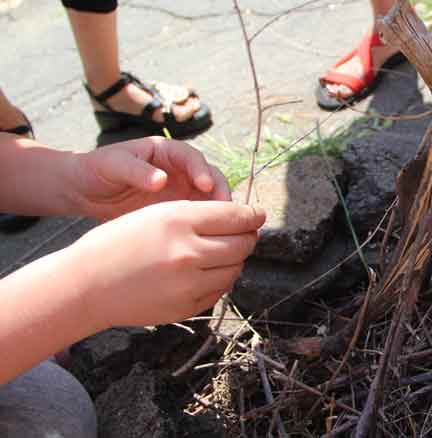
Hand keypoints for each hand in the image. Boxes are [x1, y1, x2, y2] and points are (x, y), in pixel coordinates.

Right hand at [69, 201, 264, 328]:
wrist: (87, 285)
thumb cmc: (120, 242)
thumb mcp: (158, 213)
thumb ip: (201, 214)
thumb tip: (244, 218)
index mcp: (179, 221)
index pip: (237, 216)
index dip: (252, 215)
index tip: (257, 214)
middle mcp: (188, 252)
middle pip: (243, 244)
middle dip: (247, 236)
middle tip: (244, 232)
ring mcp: (190, 284)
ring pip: (236, 268)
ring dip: (235, 259)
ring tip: (221, 252)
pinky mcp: (188, 307)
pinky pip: (220, 290)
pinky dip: (220, 279)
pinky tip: (204, 272)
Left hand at [70, 137, 229, 220]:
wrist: (84, 190)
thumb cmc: (98, 169)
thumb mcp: (114, 165)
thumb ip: (137, 171)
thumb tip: (162, 180)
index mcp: (167, 152)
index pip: (192, 158)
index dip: (202, 170)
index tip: (206, 186)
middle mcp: (180, 170)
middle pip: (209, 177)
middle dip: (219, 191)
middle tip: (224, 210)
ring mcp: (181, 190)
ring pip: (208, 198)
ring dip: (217, 210)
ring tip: (221, 226)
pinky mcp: (177, 210)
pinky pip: (196, 215)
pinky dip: (205, 223)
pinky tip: (206, 236)